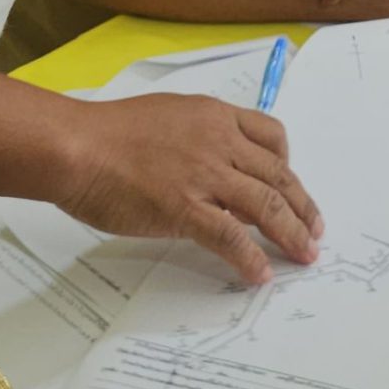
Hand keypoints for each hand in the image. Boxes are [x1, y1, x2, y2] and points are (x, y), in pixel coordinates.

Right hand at [53, 92, 322, 285]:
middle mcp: (218, 141)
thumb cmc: (106, 134)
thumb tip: (210, 167)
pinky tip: (261, 272)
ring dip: (292, 233)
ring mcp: (204, 174)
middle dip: (303, 206)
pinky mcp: (185, 207)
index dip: (288, 164)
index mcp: (214, 115)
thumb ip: (195, 137)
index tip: (291, 185)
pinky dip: (251, 257)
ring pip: (266, 205)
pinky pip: (230, 236)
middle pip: (278, 175)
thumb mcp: (166, 118)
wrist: (74, 145)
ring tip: (305, 254)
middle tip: (314, 230)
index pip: (270, 135)